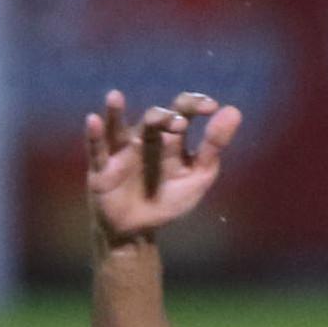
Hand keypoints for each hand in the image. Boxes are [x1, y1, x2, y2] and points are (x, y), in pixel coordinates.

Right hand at [85, 89, 242, 246]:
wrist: (139, 230)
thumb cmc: (169, 200)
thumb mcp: (198, 176)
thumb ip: (214, 146)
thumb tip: (234, 111)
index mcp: (171, 138)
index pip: (182, 111)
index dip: (195, 104)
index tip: (212, 107)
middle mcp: (145, 139)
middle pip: (154, 119)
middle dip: (166, 118)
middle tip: (180, 124)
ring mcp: (122, 152)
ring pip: (119, 128)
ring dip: (116, 113)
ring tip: (115, 96)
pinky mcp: (102, 169)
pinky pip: (96, 149)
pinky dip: (94, 135)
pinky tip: (93, 119)